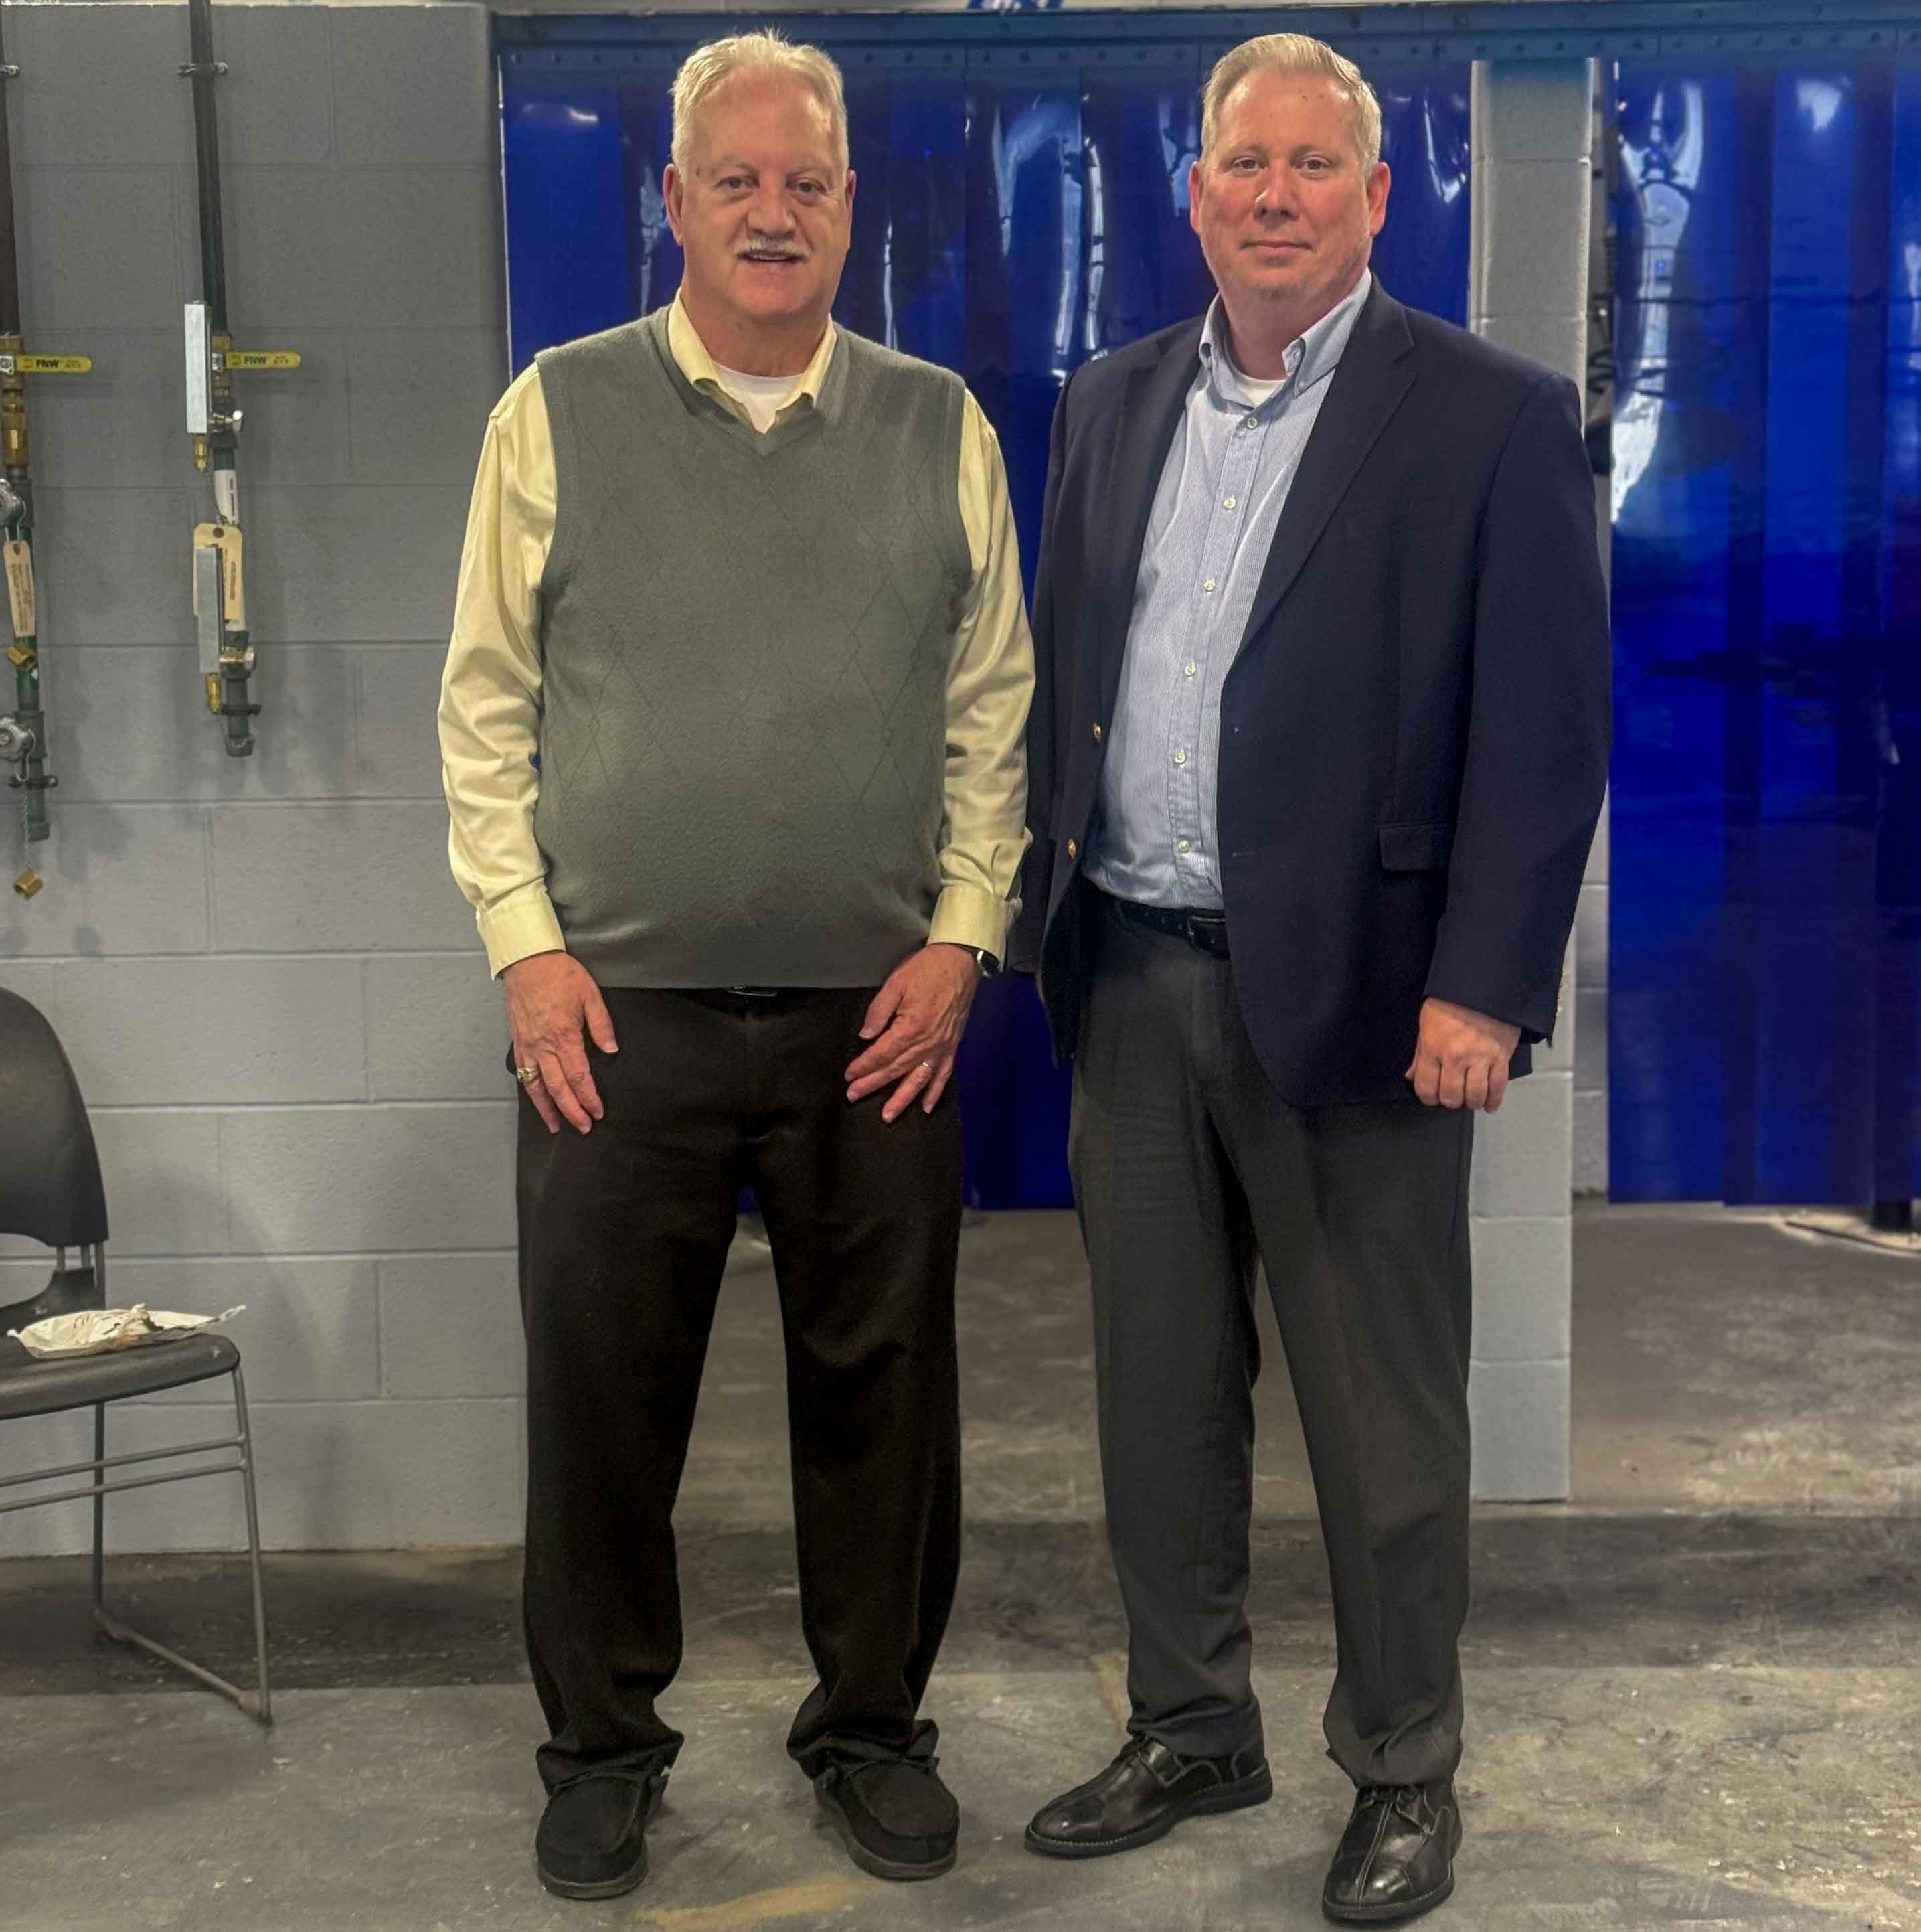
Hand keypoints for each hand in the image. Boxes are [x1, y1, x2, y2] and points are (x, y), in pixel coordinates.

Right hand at [503, 949, 617, 1134]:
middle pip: (558, 1088)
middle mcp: (543, 1046)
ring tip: (557, 1126)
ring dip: (547, 1109)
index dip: (589, 1098)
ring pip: (536, 1086)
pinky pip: (524, 1073)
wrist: (526, 960)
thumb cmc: (559, 974)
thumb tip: (611, 1050)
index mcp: (564, 1036)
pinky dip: (531, 1091)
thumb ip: (602, 1025)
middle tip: (584, 1127)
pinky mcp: (518, 1041)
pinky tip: (538, 1099)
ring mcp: (527, 1045)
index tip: (598, 1111)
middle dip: (572, 1111)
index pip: (579, 1077)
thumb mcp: (590, 995)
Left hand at [844, 944, 982, 1122]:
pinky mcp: (952, 1046)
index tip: (849, 1076)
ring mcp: (941, 1047)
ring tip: (887, 1116)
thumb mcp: (895, 983)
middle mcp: (926, 1043)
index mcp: (910, 1027)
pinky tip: (925, 1107)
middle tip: (853, 1096)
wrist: (961, 963)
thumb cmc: (926, 970)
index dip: (863, 1066)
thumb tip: (865, 1037)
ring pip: (918, 1079)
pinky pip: (943, 1075)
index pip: (881, 1054)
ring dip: (902, 1099)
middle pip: (895, 1069)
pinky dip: (934, 1092)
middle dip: (873, 1084)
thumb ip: (878, 1012)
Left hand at [1405, 997, 1521, 1111]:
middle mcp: (1455, 1058)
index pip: (1425, 1086)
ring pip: (1474, 1094)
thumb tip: (1410, 1077)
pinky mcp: (1501, 1057)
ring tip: (1470, 1100)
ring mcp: (1480, 1058)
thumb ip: (1420, 1054)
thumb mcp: (1427, 1024)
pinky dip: (1494, 1100)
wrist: (1484, 986)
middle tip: (1453, 1096)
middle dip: (1450, 1101)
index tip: (1432, 1097)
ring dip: (1471, 1103)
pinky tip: (1489, 1105)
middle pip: (1451, 1095)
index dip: (1428, 1098)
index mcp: (1432, 1048)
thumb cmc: (1449, 1003)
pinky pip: (1498, 1086)